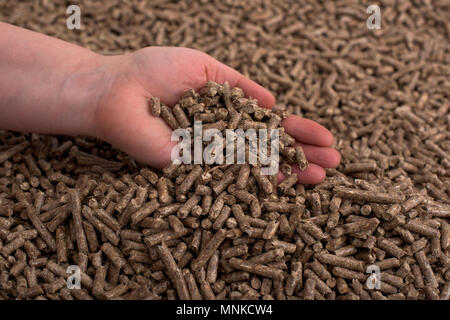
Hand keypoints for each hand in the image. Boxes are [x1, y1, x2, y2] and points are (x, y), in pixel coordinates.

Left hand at [91, 47, 339, 183]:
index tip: (326, 138)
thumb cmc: (156, 71)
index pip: (270, 127)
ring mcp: (208, 159)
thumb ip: (239, 86)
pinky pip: (227, 181)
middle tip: (333, 164)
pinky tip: (283, 187)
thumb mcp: (206, 70)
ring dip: (288, 174)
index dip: (298, 132)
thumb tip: (274, 101)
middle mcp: (221, 141)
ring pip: (254, 171)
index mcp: (226, 116)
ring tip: (322, 178)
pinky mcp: (192, 173)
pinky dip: (255, 185)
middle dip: (302, 157)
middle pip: (268, 152)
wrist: (117, 90)